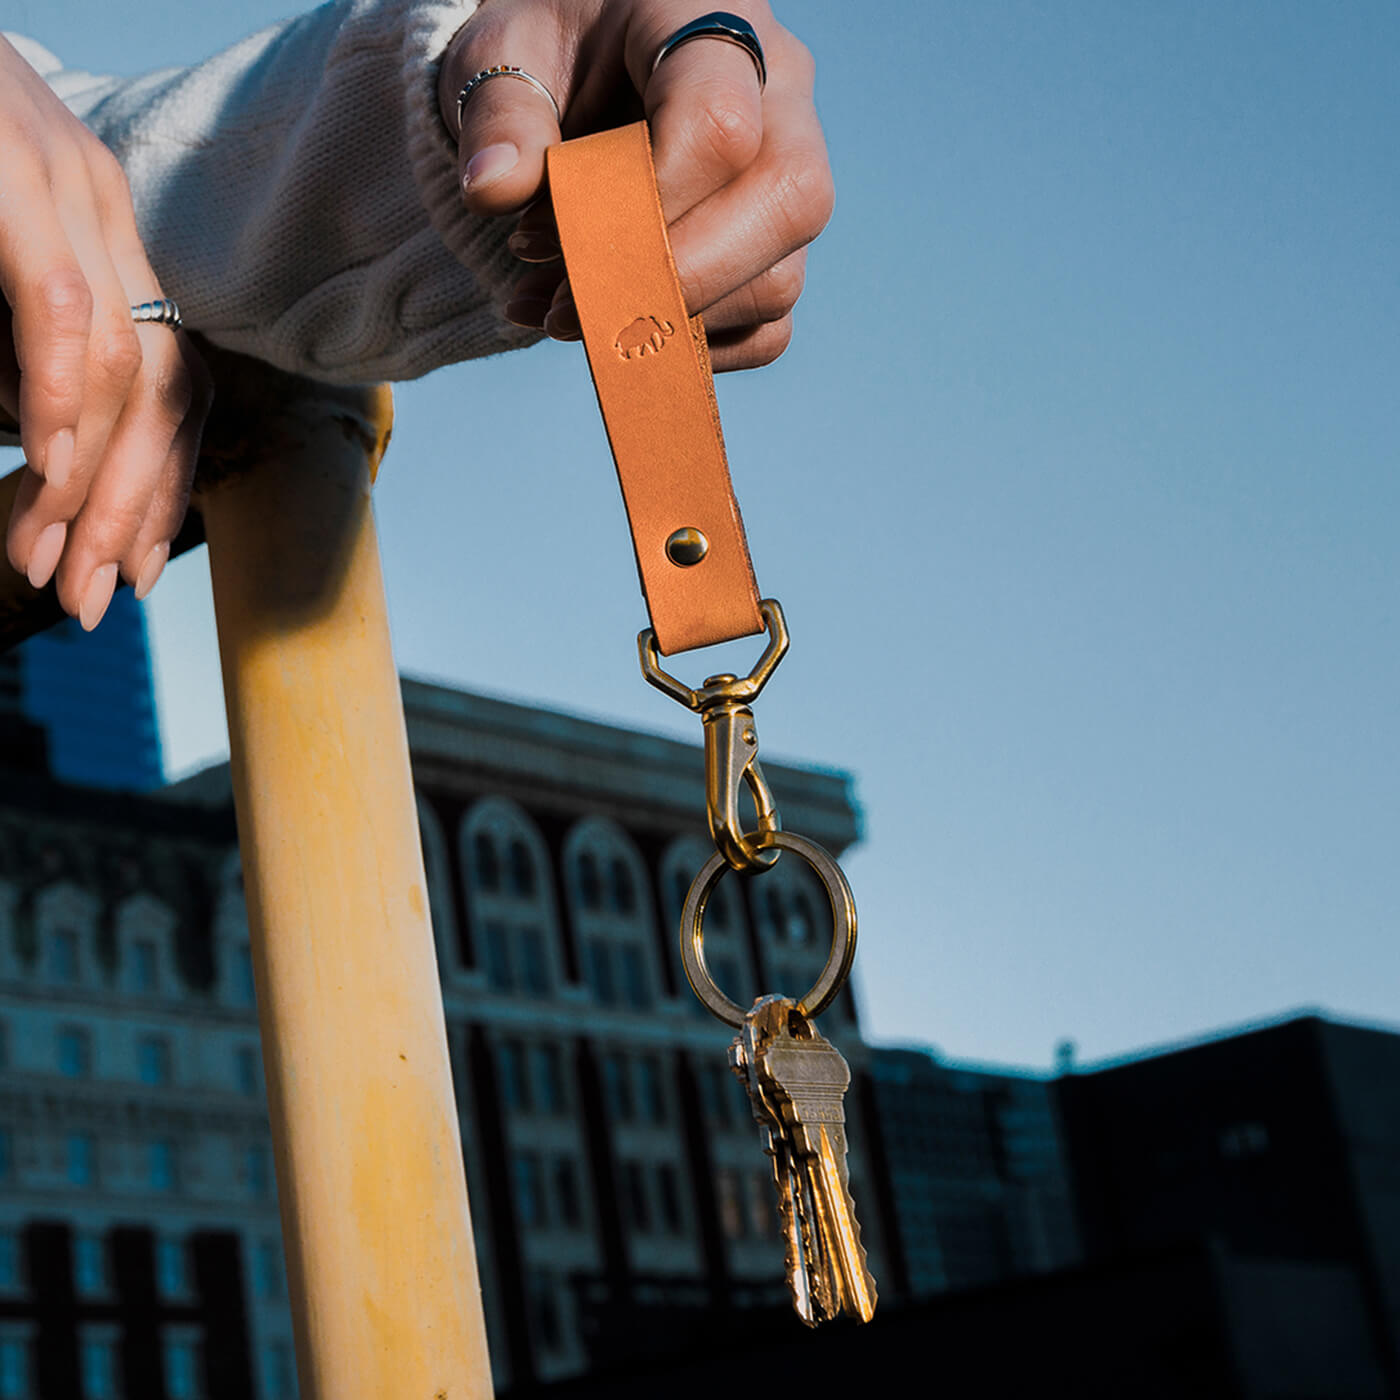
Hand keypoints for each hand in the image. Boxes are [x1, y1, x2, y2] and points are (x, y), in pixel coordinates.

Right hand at [0, 36, 210, 626]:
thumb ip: (19, 348)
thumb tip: (45, 445)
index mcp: (108, 236)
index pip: (172, 388)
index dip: (160, 489)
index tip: (130, 571)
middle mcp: (108, 213)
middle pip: (167, 392)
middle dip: (133, 508)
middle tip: (96, 597)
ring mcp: (68, 187)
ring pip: (122, 366)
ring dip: (91, 478)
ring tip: (54, 554)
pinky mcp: (15, 173)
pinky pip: (61, 307)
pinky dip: (59, 394)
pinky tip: (47, 463)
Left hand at [437, 0, 832, 370]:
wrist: (581, 66)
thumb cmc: (550, 49)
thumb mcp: (506, 52)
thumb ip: (500, 114)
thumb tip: (492, 189)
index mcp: (714, 19)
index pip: (720, 125)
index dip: (643, 205)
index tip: (543, 240)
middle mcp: (781, 96)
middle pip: (787, 203)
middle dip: (673, 280)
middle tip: (566, 309)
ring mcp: (793, 176)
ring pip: (780, 278)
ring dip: (666, 322)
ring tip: (559, 314)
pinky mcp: (780, 249)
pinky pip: (770, 326)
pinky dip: (691, 347)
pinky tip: (617, 326)